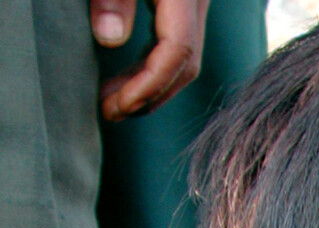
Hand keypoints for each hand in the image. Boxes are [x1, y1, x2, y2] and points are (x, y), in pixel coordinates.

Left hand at [93, 0, 209, 119]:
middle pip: (185, 61)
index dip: (152, 84)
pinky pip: (173, 45)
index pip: (179, 49)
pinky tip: (125, 80)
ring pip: (181, 58)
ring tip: (113, 102)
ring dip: (149, 86)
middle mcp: (195, 0)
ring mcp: (191, 4)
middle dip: (150, 94)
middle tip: (111, 112)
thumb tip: (109, 39)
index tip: (121, 105)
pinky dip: (150, 68)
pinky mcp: (180, 4)